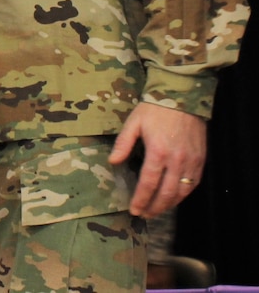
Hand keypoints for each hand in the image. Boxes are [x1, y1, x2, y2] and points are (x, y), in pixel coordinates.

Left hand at [108, 102, 205, 217]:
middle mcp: (177, 160)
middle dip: (154, 207)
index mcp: (158, 152)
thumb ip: (123, 143)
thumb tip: (113, 162)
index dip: (141, 199)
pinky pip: (193, 184)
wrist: (182, 98)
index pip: (148, 183)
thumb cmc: (154, 110)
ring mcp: (191, 162)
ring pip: (181, 192)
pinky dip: (183, 195)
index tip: (134, 210)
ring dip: (169, 204)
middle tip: (144, 215)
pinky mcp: (201, 160)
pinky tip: (174, 198)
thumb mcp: (133, 123)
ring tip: (156, 210)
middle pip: (166, 193)